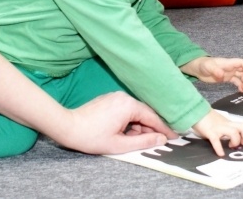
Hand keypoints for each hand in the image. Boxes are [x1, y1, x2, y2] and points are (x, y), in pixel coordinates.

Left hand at [58, 92, 176, 154]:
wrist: (68, 127)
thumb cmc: (91, 137)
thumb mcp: (120, 144)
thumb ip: (143, 142)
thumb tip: (161, 139)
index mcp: (128, 106)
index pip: (152, 117)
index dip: (164, 128)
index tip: (174, 136)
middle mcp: (123, 97)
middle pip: (144, 113)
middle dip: (149, 128)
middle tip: (155, 142)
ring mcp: (115, 97)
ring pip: (135, 112)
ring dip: (137, 126)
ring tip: (132, 140)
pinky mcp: (109, 99)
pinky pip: (126, 109)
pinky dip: (129, 121)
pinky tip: (124, 133)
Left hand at [181, 57, 242, 92]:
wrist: (197, 69)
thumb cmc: (203, 65)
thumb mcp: (208, 67)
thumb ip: (215, 70)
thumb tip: (222, 75)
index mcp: (228, 63)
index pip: (241, 63)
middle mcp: (230, 68)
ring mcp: (228, 73)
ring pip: (240, 77)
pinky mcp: (226, 78)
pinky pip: (236, 81)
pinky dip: (239, 85)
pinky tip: (241, 91)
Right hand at [192, 110, 242, 156]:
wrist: (194, 110)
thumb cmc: (204, 118)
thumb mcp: (217, 122)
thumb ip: (223, 128)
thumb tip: (227, 139)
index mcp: (227, 122)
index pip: (242, 126)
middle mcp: (225, 124)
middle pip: (242, 127)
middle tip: (241, 144)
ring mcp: (218, 128)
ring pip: (233, 132)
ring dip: (235, 141)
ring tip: (230, 146)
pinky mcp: (210, 132)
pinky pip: (216, 140)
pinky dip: (219, 149)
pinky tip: (220, 154)